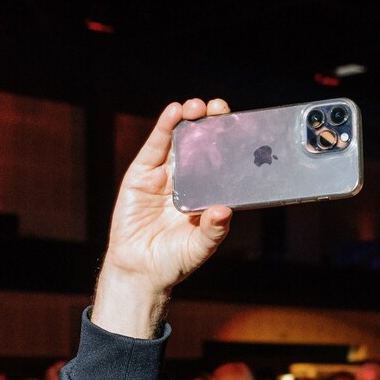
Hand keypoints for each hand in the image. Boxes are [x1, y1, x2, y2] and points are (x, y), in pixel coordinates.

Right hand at [93, 98, 234, 338]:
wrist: (139, 272)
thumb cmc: (173, 262)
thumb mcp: (199, 248)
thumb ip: (213, 230)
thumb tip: (225, 210)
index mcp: (206, 195)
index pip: (221, 163)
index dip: (229, 144)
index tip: (241, 126)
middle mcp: (187, 181)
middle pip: (201, 145)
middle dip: (210, 125)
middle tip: (219, 109)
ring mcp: (164, 176)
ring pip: (178, 141)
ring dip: (188, 120)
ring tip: (197, 107)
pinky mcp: (141, 175)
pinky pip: (155, 148)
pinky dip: (164, 128)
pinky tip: (174, 112)